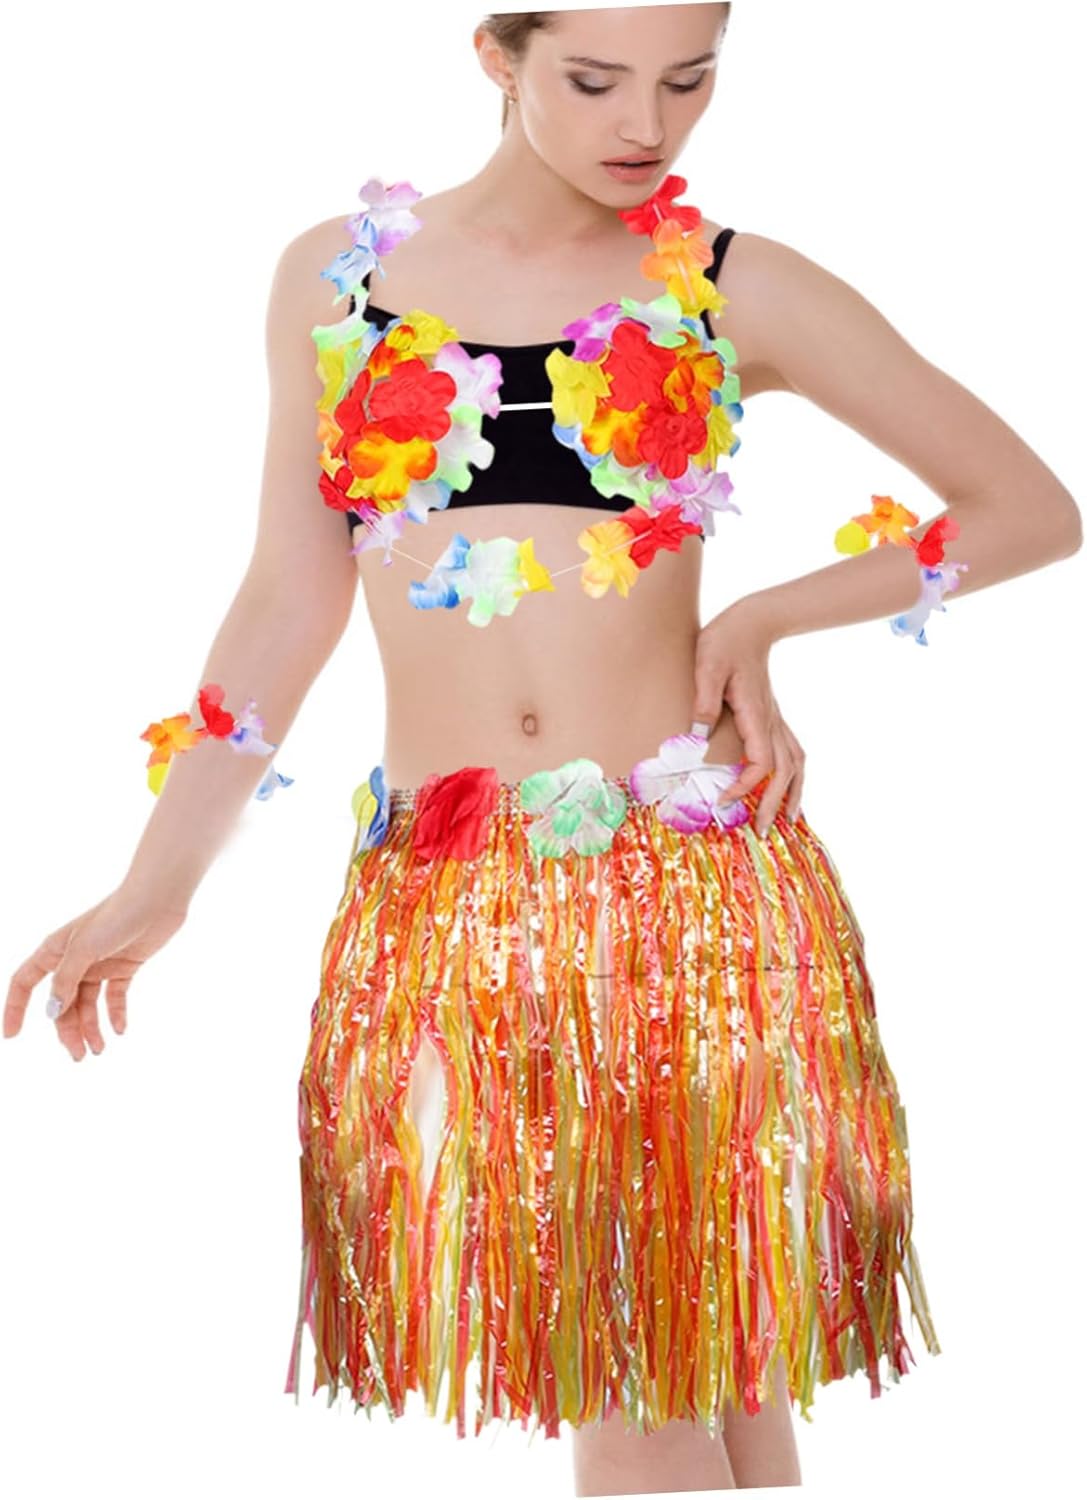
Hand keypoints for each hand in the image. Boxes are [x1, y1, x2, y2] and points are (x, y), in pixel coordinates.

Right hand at [3, 884, 190, 1059]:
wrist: (158, 899)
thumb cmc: (117, 916)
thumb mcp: (84, 949)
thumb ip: (66, 981)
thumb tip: (51, 1012)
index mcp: (56, 950)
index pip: (26, 982)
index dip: (16, 1007)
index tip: (12, 1035)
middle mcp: (74, 959)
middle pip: (62, 1002)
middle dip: (67, 1029)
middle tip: (79, 1055)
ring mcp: (100, 963)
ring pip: (88, 1003)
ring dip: (92, 1027)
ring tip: (99, 1050)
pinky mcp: (125, 966)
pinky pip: (115, 996)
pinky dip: (116, 1014)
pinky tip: (120, 1030)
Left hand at [692, 598, 805, 834]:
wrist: (751, 622)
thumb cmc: (725, 641)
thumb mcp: (707, 665)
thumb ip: (704, 699)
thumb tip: (697, 735)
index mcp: (756, 713)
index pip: (761, 762)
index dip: (746, 786)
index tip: (724, 801)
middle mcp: (771, 720)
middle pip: (785, 771)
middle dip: (776, 803)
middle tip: (764, 832)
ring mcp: (776, 719)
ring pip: (797, 763)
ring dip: (794, 793)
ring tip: (789, 821)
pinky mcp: (773, 716)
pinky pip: (793, 753)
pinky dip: (795, 776)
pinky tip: (791, 790)